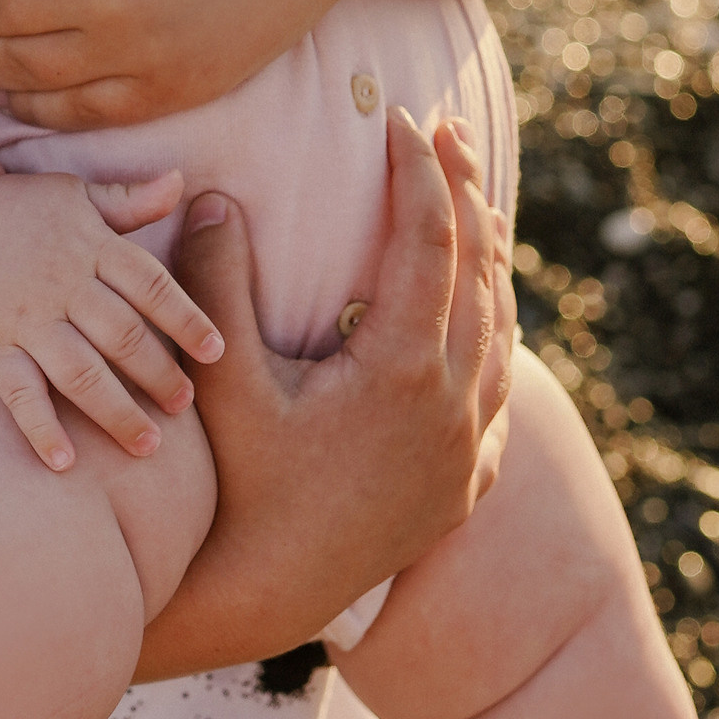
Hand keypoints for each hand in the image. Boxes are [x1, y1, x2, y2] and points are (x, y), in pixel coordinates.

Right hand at [0, 166, 222, 473]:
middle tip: (186, 406)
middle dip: (158, 373)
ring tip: (149, 445)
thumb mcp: (77, 196)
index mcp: (90, 246)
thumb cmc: (21, 211)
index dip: (186, 318)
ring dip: (115, 410)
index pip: (149, 284)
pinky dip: (39, 427)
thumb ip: (130, 201)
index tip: (216, 352)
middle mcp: (62, 284)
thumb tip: (182, 182)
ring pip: (79, 371)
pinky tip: (64, 462)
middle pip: (121, 334)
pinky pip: (17, 391)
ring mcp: (26, 319)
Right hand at [136, 113, 514, 679]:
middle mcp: (454, 407)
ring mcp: (467, 450)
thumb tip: (218, 196)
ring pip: (500, 331)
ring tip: (478, 206)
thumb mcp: (221, 382)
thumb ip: (218, 284)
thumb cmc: (235, 490)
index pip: (426, 240)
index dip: (417, 172)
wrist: (267, 598)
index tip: (401, 120)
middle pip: (478, 274)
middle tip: (450, 132)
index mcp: (403, 370)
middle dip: (463, 195)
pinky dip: (495, 336)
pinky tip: (487, 319)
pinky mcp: (466, 486)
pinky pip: (500, 392)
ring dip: (489, 261)